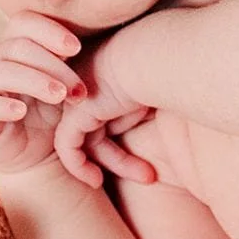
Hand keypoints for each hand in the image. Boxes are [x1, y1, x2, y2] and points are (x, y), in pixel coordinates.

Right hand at [0, 12, 86, 177]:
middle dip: (52, 65)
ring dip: (32, 81)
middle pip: (17, 47)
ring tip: (59, 96)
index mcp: (15, 45)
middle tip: (78, 89)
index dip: (48, 31)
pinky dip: (0, 105)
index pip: (24, 22)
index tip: (77, 48)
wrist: (41, 153)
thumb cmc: (55, 111)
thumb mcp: (67, 83)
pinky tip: (22, 111)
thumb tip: (76, 44)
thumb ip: (70, 61)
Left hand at [53, 32, 155, 188]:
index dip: (125, 137)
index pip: (107, 112)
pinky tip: (97, 180)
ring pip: (87, 140)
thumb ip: (146, 108)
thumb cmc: (171, 69)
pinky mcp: (74, 111)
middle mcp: (87, 81)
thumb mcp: (159, 90)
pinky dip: (79, 166)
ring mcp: (78, 94)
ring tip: (146, 177)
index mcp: (106, 71)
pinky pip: (68, 147)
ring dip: (115, 165)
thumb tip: (167, 123)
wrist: (160, 57)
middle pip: (98, 129)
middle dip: (123, 157)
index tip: (149, 155)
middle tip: (150, 175)